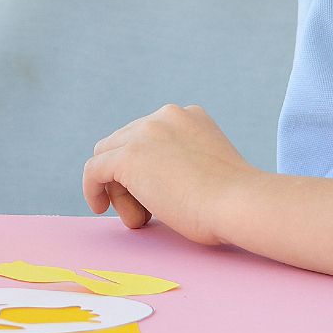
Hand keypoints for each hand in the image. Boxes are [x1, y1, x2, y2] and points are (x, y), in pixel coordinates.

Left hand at [82, 104, 258, 245]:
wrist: (238, 203)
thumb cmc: (231, 200)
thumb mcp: (208, 164)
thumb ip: (181, 161)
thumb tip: (154, 181)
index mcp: (188, 115)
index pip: (148, 135)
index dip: (146, 167)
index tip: (156, 196)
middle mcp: (165, 115)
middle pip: (125, 142)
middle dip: (130, 177)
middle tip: (146, 212)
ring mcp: (146, 132)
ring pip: (109, 156)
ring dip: (118, 188)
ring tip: (139, 217)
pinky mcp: (129, 157)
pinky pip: (95, 170)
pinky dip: (94, 189)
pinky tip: (101, 208)